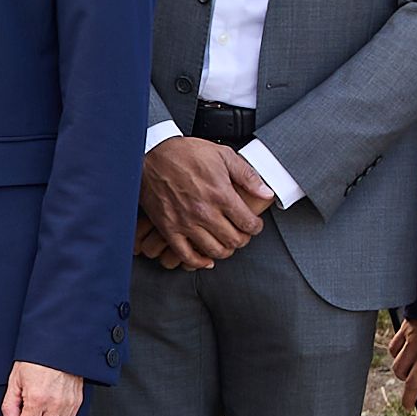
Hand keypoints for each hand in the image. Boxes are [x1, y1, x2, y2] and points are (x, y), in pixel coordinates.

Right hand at [137, 136, 272, 272]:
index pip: (248, 224)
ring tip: (225, 242)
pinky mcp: (168, 228)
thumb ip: (247, 175)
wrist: (150, 154)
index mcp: (220, 194)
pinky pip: (186, 255)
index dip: (256, 227)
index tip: (254, 225)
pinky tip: (205, 258)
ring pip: (214, 251)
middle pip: (234, 240)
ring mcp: (185, 222)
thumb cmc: (184, 153)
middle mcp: (204, 212)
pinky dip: (199, 262)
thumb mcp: (222, 154)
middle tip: (241, 234)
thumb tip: (266, 193)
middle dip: (243, 239)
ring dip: (225, 250)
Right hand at [389, 317, 416, 415]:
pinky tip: (401, 355)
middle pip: (413, 384)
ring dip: (402, 376)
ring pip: (399, 368)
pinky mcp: (405, 331)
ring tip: (406, 379)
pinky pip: (394, 348)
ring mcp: (413, 342)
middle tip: (411, 407)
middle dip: (411, 400)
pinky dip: (396, 354)